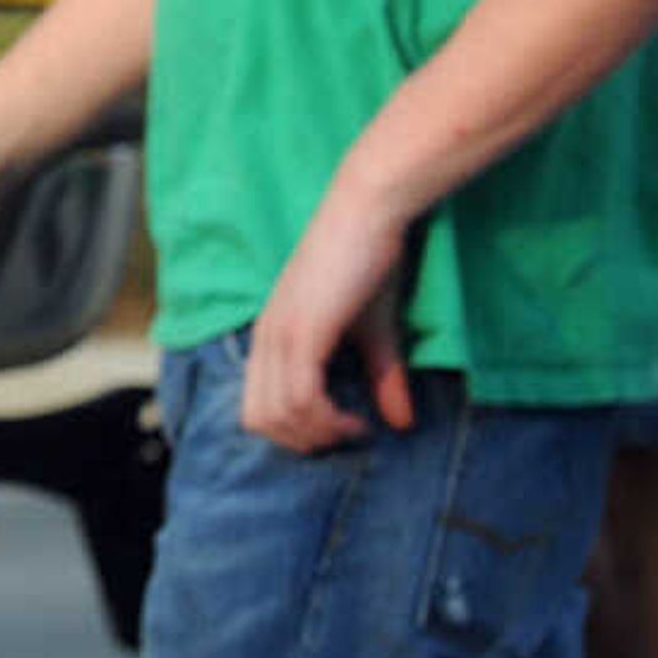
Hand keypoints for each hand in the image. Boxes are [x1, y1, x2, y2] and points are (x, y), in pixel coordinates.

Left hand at [244, 185, 416, 451]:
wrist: (367, 215)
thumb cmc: (367, 265)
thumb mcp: (375, 332)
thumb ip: (382, 377)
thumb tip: (402, 424)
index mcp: (271, 337)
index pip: (256, 409)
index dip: (295, 434)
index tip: (340, 430)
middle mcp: (266, 338)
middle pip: (259, 420)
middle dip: (304, 443)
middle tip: (346, 436)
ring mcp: (280, 334)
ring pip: (278, 415)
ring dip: (319, 435)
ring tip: (356, 429)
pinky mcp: (301, 330)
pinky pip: (300, 397)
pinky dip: (326, 420)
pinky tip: (356, 420)